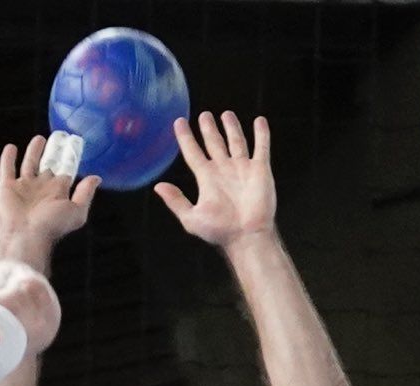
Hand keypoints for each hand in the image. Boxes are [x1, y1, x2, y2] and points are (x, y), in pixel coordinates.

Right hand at [0, 136, 98, 263]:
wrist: (26, 235)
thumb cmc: (52, 226)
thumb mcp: (76, 211)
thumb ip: (86, 194)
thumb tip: (96, 178)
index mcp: (57, 192)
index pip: (66, 170)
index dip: (70, 157)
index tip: (74, 143)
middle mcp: (41, 188)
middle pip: (48, 164)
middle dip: (53, 151)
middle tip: (58, 136)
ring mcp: (24, 187)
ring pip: (29, 164)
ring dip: (33, 152)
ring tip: (39, 139)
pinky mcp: (7, 187)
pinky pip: (7, 168)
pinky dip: (8, 158)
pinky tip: (11, 148)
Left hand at [154, 111, 275, 248]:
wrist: (246, 236)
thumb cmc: (220, 231)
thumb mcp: (191, 218)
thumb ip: (176, 201)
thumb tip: (158, 187)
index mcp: (207, 178)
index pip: (193, 152)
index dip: (185, 137)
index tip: (178, 122)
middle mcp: (223, 170)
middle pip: (214, 143)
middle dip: (209, 129)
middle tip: (204, 115)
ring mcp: (242, 169)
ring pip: (236, 142)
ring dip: (231, 128)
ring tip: (226, 114)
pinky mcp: (260, 170)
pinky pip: (261, 147)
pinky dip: (261, 134)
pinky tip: (259, 121)